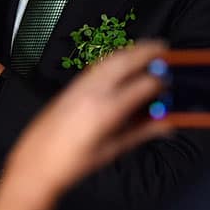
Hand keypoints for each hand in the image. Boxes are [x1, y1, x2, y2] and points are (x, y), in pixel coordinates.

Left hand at [2, 40, 171, 193]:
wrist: (37, 161)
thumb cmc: (75, 162)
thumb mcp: (113, 150)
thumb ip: (142, 132)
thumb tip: (167, 124)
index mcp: (107, 110)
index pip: (142, 85)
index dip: (160, 81)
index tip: (172, 82)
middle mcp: (93, 92)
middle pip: (124, 62)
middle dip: (146, 52)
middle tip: (164, 47)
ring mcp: (79, 86)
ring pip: (108, 60)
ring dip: (129, 51)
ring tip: (146, 48)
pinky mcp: (70, 87)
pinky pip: (96, 66)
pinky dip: (113, 58)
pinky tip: (121, 61)